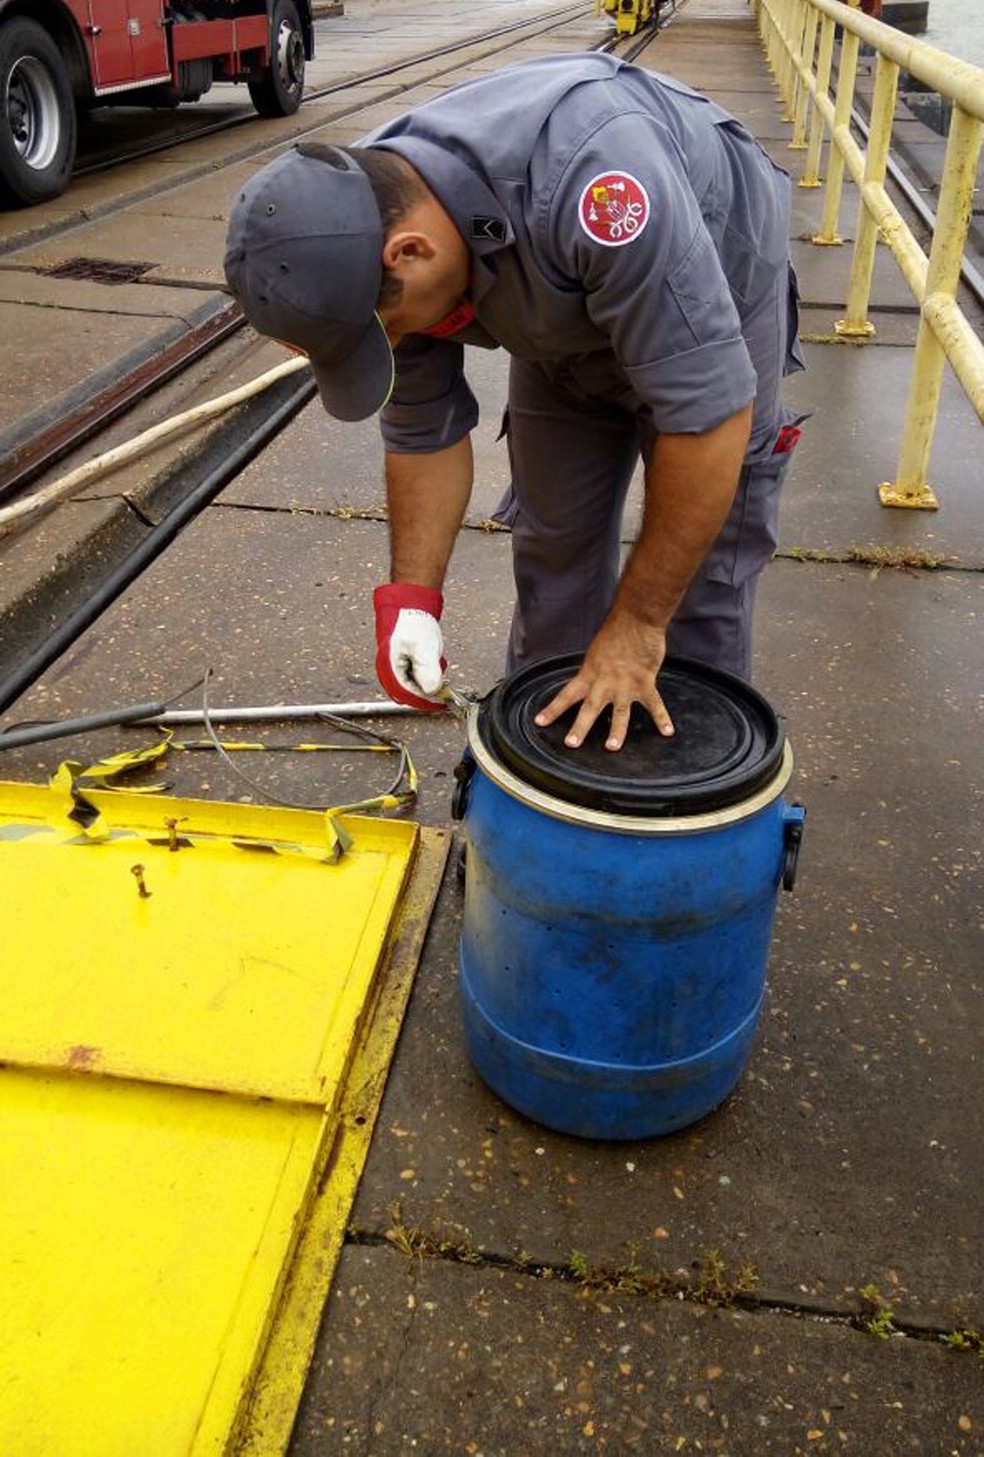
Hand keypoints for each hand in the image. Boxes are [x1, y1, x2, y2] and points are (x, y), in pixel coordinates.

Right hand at [373, 583, 446, 711]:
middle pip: (409, 693)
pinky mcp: (403, 663)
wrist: (410, 603)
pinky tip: (434, 659)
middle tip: (444, 685)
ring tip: (438, 663)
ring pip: (413, 685)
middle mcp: (389, 671)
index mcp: (389, 669)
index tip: (442, 702)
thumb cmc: (413, 621)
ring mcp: (395, 667)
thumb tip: (433, 691)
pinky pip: (416, 676)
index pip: (407, 696)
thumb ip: (428, 669)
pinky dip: (428, 672)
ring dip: (429, 680)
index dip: (425, 702)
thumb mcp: (424, 646)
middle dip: (427, 690)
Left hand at [534, 611, 673, 750]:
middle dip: (580, 727)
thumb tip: (592, 684)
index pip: (566, 695)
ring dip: (616, 731)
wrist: (636, 620)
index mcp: (590, 674)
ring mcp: (625, 685)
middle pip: (590, 708)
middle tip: (571, 743)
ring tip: (612, 747)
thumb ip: (595, 673)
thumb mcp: (596, 654)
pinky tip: (667, 731)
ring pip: (619, 713)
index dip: (553, 709)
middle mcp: (605, 683)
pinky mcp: (645, 683)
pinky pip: (654, 704)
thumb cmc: (616, 633)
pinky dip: (662, 718)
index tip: (540, 722)